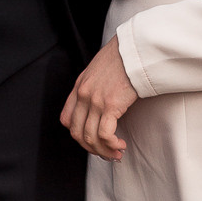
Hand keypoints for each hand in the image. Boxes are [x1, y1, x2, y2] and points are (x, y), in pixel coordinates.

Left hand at [60, 38, 138, 161]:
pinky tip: (120, 144)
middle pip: (77, 132)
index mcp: (79, 87)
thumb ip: (95, 85)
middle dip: (91, 148)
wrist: (135, 48)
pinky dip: (111, 144)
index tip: (92, 140)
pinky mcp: (110, 105)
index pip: (66, 119)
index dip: (78, 134)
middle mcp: (83, 95)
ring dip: (103, 150)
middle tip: (105, 152)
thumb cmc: (123, 57)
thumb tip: (103, 101)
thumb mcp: (99, 70)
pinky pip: (105, 135)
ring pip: (90, 137)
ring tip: (116, 152)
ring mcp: (95, 101)